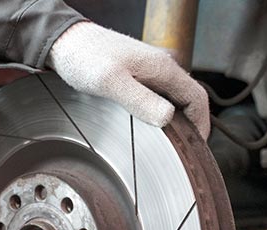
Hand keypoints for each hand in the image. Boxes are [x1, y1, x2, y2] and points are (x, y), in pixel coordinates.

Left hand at [47, 21, 209, 138]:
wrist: (64, 41)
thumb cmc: (83, 57)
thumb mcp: (111, 83)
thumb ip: (139, 101)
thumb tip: (167, 119)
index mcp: (162, 68)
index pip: (197, 98)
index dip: (202, 125)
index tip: (196, 147)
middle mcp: (161, 67)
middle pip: (188, 100)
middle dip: (191, 126)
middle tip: (183, 152)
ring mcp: (149, 71)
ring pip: (173, 99)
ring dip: (176, 121)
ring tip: (169, 144)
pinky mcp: (137, 75)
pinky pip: (158, 96)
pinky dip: (160, 113)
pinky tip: (148, 127)